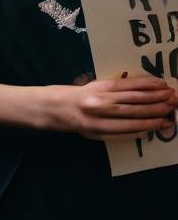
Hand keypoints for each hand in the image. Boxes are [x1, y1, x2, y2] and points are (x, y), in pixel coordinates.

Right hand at [47, 75, 177, 139]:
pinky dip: (138, 132)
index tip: (163, 85)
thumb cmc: (74, 94)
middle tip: (172, 99)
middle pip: (134, 103)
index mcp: (99, 88)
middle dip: (156, 101)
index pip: (129, 87)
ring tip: (167, 115)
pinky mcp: (98, 134)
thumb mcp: (92, 85)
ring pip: (132, 119)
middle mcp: (100, 103)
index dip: (148, 86)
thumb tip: (140, 92)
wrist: (53, 109)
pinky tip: (151, 129)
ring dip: (152, 117)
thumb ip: (112, 89)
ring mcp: (100, 120)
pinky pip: (123, 133)